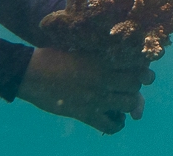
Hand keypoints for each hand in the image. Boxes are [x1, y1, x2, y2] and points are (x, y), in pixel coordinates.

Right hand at [16, 47, 154, 133]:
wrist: (30, 73)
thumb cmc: (51, 57)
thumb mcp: (76, 48)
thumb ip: (95, 53)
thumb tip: (111, 52)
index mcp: (99, 59)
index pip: (133, 63)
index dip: (142, 67)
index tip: (142, 68)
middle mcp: (102, 78)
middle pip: (135, 84)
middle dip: (136, 84)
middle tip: (130, 83)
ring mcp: (95, 98)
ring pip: (128, 104)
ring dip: (128, 102)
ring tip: (122, 99)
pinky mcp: (86, 114)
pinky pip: (111, 126)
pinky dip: (117, 124)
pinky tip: (114, 117)